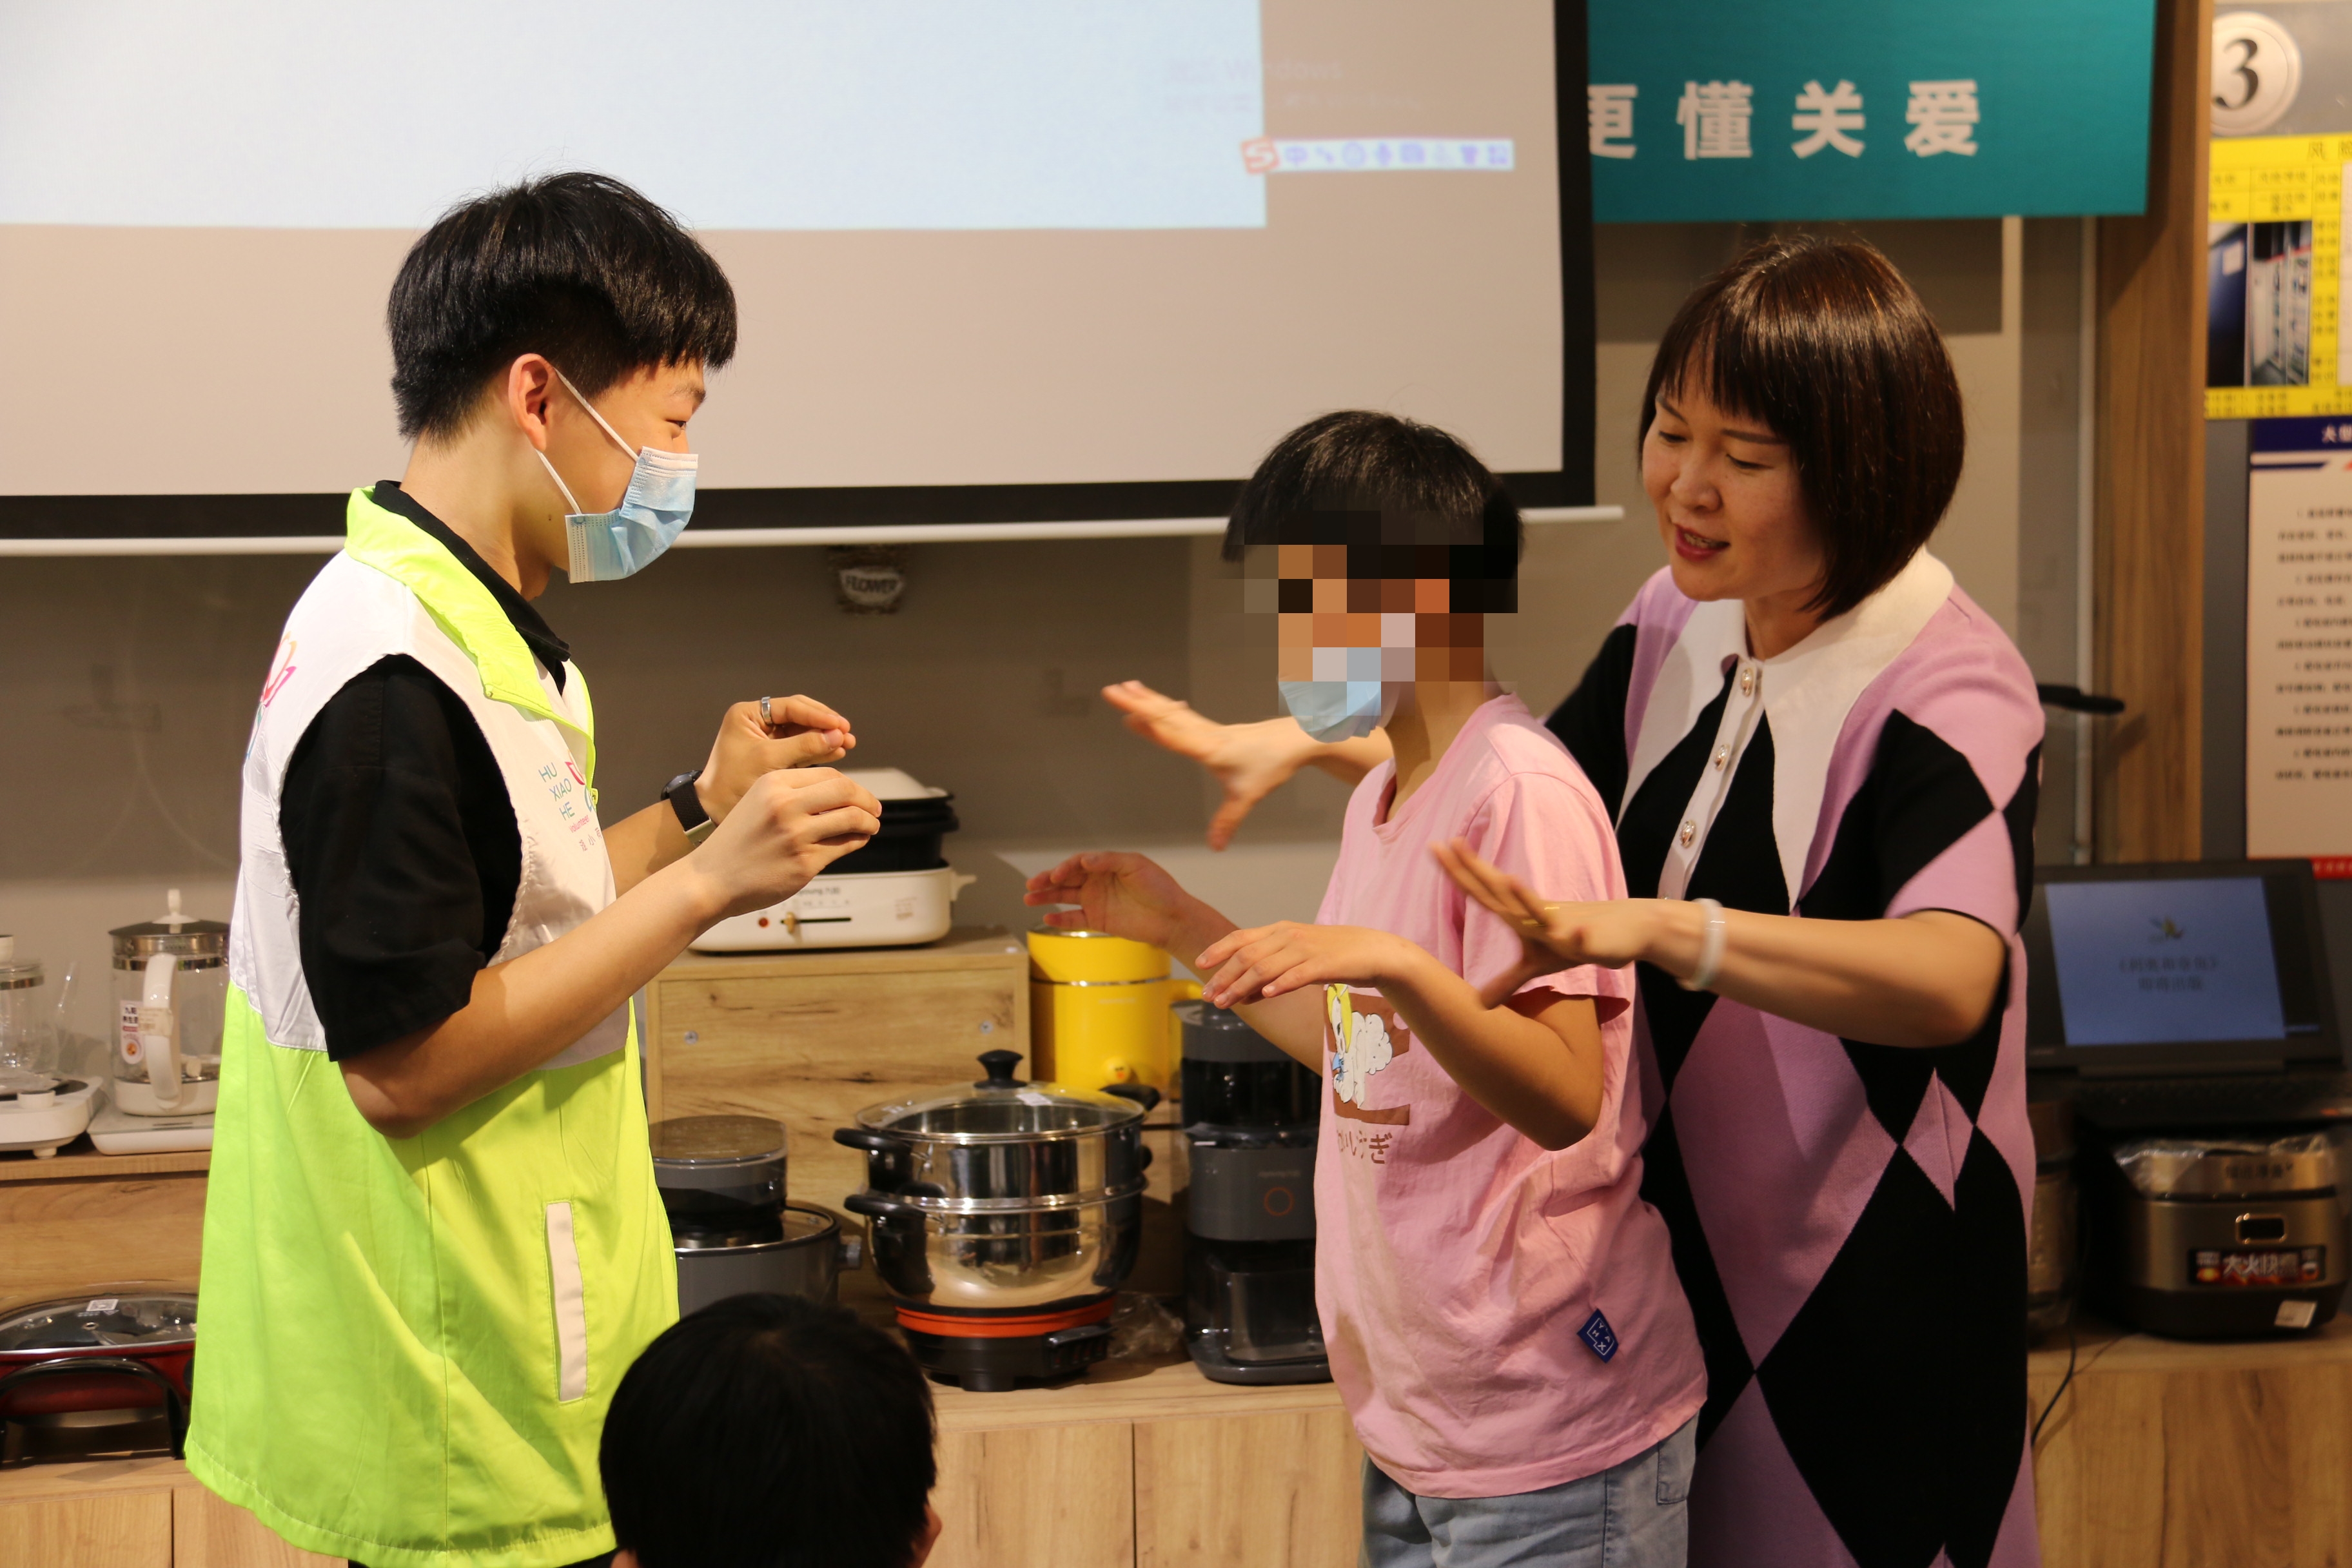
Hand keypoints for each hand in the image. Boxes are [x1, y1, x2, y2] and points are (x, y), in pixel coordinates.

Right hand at [693, 768, 881, 917]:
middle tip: (874, 809)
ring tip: (871, 826)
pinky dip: (857, 841)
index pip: (829, 775)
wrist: (710, 879)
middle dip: (867, 799)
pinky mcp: (805, 863)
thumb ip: (794, 793)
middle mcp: (786, 805)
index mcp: (774, 783)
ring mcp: (796, 835)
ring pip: (851, 818)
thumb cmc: (736, 842)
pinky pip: (844, 846)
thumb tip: (841, 794)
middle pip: (845, 791)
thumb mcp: (757, 801)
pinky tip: (857, 841)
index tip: (860, 794)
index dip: (851, 785)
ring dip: (869, 822)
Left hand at [697, 695, 858, 820]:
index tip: (839, 725)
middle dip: (824, 725)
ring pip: (803, 732)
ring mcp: (767, 739)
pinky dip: (818, 750)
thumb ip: (804, 746)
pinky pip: (801, 747)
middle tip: (846, 733)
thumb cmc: (731, 783)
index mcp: (747, 715)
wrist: (713, 810)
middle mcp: (757, 723)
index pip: (790, 707)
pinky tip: (835, 753)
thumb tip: (836, 736)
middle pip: (799, 716)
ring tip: (847, 744)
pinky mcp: (774, 755)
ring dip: (824, 737)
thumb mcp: (769, 760)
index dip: (818, 715)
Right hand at [1021, 851, 1215, 955]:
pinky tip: (1047, 917)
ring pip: (1065, 898)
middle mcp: (1098, 881)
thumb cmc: (1159, 888)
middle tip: (1030, 884)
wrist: (1172, 918)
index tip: (1057, 875)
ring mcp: (1097, 901)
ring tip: (1028, 898)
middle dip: (1047, 880)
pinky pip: (1074, 919)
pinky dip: (1060, 919)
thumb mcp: (1136, 866)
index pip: (1078, 863)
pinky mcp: (1099, 921)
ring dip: (1046, 898)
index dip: (1065, 867)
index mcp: (1106, 865)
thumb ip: (1108, 861)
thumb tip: (1085, 859)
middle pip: (1067, 879)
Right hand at [1102, 681, 1321, 849]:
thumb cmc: (1272, 765)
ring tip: (1128, 686)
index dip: (1148, 725)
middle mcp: (1205, 734)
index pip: (1173, 734)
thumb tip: (1216, 847)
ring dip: (1148, 699)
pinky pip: (1182, 714)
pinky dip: (1166, 706)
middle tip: (1111, 690)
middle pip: (1166, 715)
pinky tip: (1160, 701)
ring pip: (1172, 710)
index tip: (1127, 715)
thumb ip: (1228, 821)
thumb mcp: (1248, 797)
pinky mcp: (1213, 728)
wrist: (1294, 740)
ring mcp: (1209, 728)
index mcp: (1208, 748)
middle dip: (1138, 702)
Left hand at [1193, 922, 1424, 1007]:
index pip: (1241, 937)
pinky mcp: (1324, 964)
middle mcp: (1289, 936)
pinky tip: (1265, 995)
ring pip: (1266, 967)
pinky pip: (1297, 974)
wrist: (1374, 951)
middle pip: (1247, 955)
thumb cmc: (1333, 956)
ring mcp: (1307, 949)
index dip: (1218, 950)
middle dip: (1224, 976)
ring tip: (1226, 1003)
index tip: (1199, 964)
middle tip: (1208, 996)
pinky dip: (1279, 984)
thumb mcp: (1297, 959)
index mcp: (1281, 930)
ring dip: (1241, 986)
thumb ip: (1270, 971)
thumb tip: (1241, 993)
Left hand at [1432, 840, 1655, 1007]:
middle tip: (1451, 844)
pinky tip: (1578, 936)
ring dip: (1527, 899)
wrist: (1625, 930)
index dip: (1460, 873)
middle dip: (1477, 870)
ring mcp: (1563, 927)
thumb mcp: (1537, 965)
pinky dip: (1580, 938)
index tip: (1435, 848)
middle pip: (1502, 893)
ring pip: (1541, 914)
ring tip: (1509, 880)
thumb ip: (1507, 980)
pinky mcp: (1590, 943)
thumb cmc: (1575, 941)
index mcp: (1521, 917)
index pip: (1484, 892)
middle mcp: (1537, 916)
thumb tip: (1478, 1003)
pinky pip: (1584, 941)